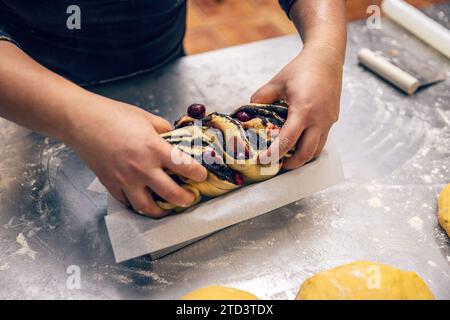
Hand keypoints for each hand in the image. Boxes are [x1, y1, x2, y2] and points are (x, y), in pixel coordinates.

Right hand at [63, 95, 207, 217]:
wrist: (81, 120)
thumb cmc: (113, 115)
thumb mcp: (146, 118)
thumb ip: (164, 131)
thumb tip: (174, 140)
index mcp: (154, 149)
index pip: (185, 167)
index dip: (198, 174)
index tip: (202, 176)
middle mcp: (142, 168)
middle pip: (171, 194)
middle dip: (186, 199)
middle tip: (191, 198)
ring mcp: (125, 180)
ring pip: (148, 207)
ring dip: (162, 211)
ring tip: (168, 208)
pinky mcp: (110, 185)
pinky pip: (127, 202)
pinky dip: (137, 204)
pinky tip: (144, 200)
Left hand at [251, 43, 342, 168]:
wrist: (326, 57)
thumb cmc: (302, 68)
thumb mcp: (277, 81)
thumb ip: (261, 97)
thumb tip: (249, 109)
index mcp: (303, 110)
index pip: (288, 140)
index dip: (274, 153)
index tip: (263, 159)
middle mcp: (319, 119)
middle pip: (306, 153)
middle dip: (291, 164)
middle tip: (278, 165)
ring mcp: (328, 120)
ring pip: (317, 149)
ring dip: (303, 157)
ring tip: (289, 157)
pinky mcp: (333, 118)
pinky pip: (323, 139)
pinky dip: (311, 145)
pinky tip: (300, 142)